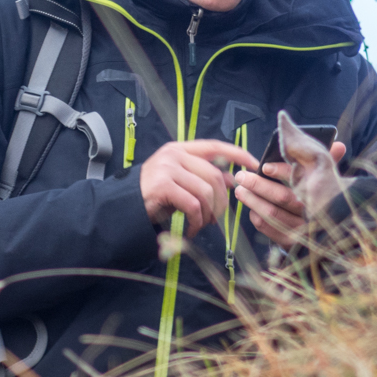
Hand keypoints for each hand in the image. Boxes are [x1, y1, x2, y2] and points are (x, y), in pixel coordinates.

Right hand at [139, 140, 256, 237]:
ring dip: (208, 214)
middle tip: (216, 218)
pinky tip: (192, 229)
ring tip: (202, 224)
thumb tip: (234, 180)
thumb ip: (203, 177)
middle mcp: (174, 155)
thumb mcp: (180, 181)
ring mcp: (167, 169)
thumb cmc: (154, 196)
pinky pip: (193, 205)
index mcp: (179, 150)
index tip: (253, 165)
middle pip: (213, 175)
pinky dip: (197, 222)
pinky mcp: (163, 186)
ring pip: (205, 191)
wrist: (123, 207)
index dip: (237, 154)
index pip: (214, 146)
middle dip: (221, 201)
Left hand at [233, 141, 346, 245]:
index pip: (300, 180)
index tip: (265, 167)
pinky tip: (251, 209)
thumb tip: (340, 145)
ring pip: (272, 214)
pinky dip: (257, 218)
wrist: (330, 233)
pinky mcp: (291, 242)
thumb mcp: (327, 179)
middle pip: (282, 197)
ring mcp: (302, 230)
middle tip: (242, 176)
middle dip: (259, 185)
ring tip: (240, 190)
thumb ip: (328, 160)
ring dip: (253, 201)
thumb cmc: (322, 197)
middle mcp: (312, 213)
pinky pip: (269, 229)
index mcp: (321, 193)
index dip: (282, 172)